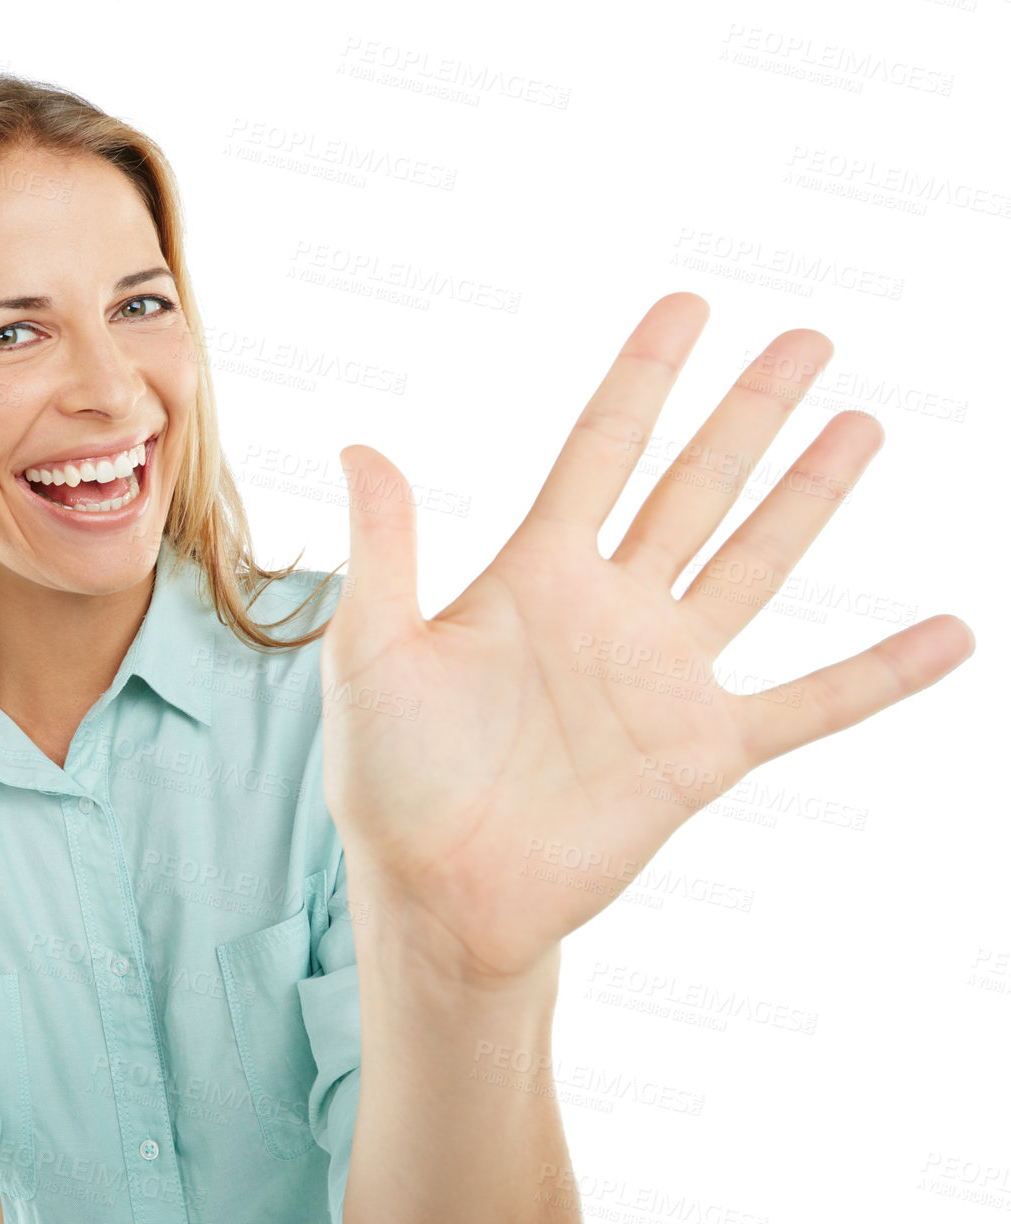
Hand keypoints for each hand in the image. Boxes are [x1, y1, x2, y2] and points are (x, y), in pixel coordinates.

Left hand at [321, 292, 973, 983]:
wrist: (441, 895)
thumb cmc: (391, 778)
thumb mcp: (373, 653)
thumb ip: (386, 551)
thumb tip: (360, 444)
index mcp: (532, 574)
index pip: (602, 450)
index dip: (645, 378)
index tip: (690, 305)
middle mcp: (610, 609)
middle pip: (695, 487)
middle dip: (749, 414)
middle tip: (810, 339)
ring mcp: (663, 677)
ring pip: (754, 565)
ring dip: (810, 498)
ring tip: (860, 426)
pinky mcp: (702, 753)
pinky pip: (809, 704)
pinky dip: (878, 674)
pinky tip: (948, 634)